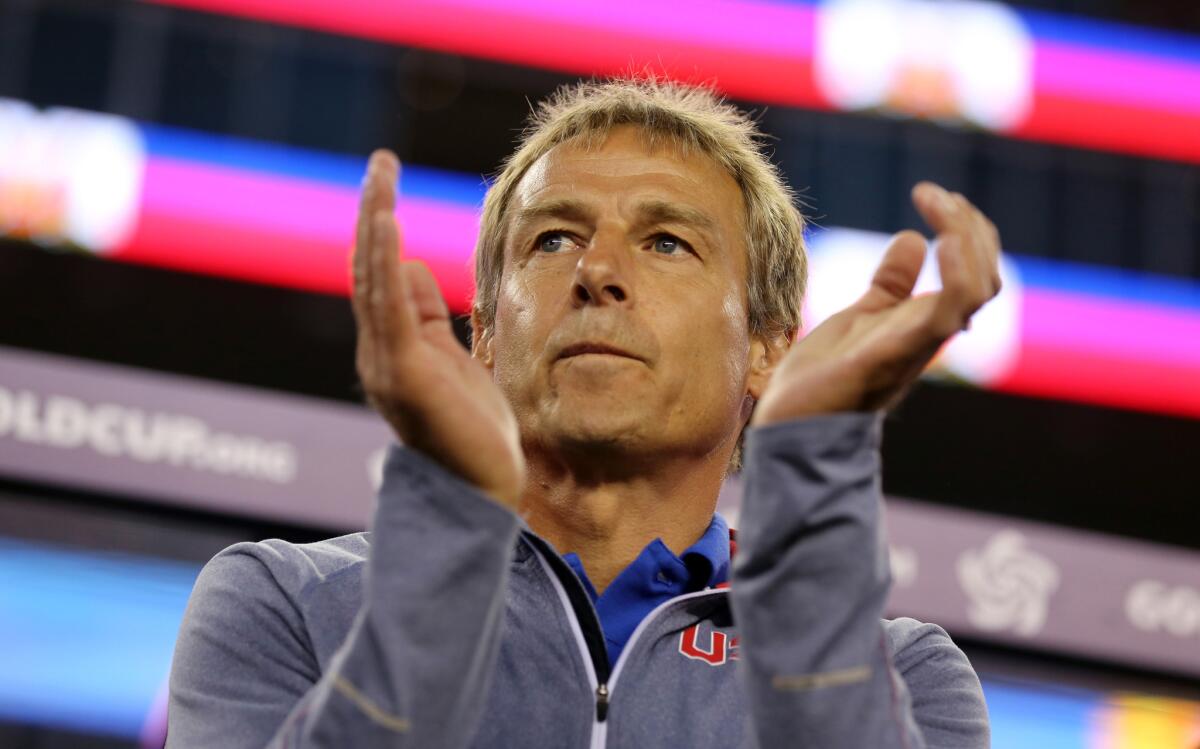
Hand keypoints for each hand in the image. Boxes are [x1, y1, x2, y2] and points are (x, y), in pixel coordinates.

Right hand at [352, 150, 524, 509]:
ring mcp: (386, 364)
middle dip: (375, 211)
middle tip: (381, 161)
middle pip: (368, 269)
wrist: (481, 493)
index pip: (380, 278)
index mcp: (394, 348)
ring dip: (376, 222)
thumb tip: (409, 266)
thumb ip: (429, 318)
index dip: (382, 230)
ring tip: (380, 175)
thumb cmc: (472, 433)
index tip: (388, 185)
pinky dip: (383, 262)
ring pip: (372, 280)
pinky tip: (388, 221)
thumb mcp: (453, 360)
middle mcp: (379, 353)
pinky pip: (390, 307)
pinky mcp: (403, 373)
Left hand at [752, 182, 1001, 424]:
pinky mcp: (900, 351)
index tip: (933, 196)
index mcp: (924, 323)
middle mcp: (931, 333)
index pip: (974, 274)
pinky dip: (958, 272)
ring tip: (940, 206)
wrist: (793, 424)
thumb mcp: (860, 315)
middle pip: (986, 276)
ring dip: (968, 239)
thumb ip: (890, 283)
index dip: (967, 231)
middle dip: (971, 228)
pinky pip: (950, 311)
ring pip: (980, 288)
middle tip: (934, 195)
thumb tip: (912, 240)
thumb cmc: (823, 379)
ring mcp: (920, 343)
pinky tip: (940, 240)